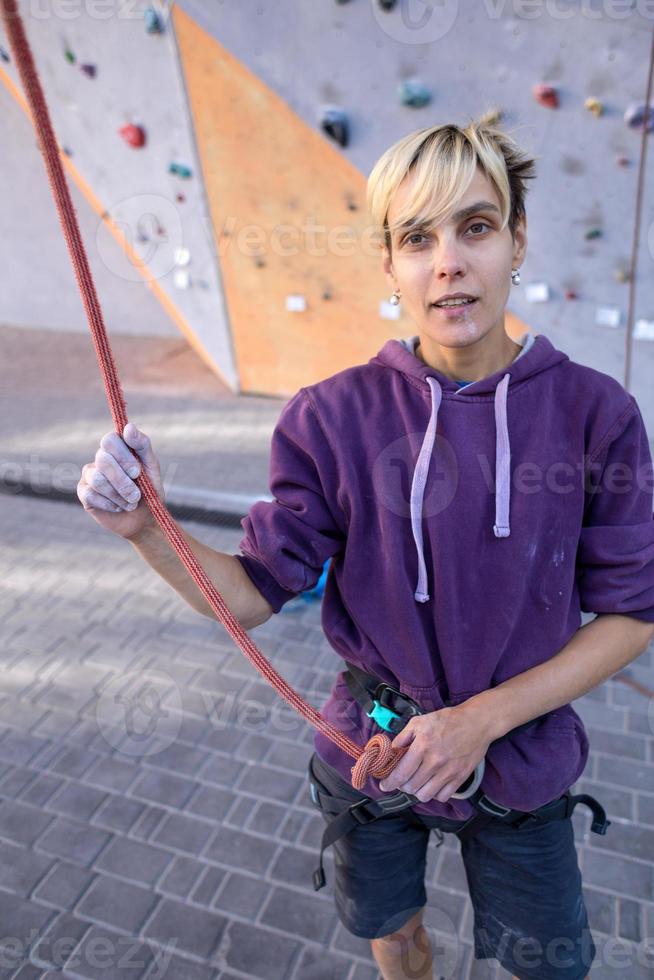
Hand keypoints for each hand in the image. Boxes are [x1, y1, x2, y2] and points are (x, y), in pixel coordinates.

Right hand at [76, 423, 164, 539]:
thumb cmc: (149, 490)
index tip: (136, 471)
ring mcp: (90, 475)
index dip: (122, 456)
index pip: (109, 440)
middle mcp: (101, 458)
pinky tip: (119, 507)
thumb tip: (128, 427)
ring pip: (97, 479)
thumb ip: (142, 445)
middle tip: (137, 494)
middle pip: (102, 460)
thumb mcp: (151, 467)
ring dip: (118, 495)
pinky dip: (110, 504)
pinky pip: (91, 494)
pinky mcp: (84, 493)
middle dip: (122, 481)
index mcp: (117, 449)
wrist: (145, 520)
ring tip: (130, 503)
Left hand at [377, 704, 489, 802]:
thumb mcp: (419, 721)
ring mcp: (448, 771)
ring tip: (418, 782)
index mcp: (422, 746)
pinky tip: (433, 783)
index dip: (389, 783)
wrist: (476, 722)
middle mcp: (435, 761)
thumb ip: (403, 736)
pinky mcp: (460, 777)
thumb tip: (391, 750)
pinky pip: (442, 796)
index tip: (384, 786)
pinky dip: (435, 793)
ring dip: (417, 791)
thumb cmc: (447, 720)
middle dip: (402, 786)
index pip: (401, 773)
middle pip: (411, 787)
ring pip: (425, 795)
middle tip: (402, 780)